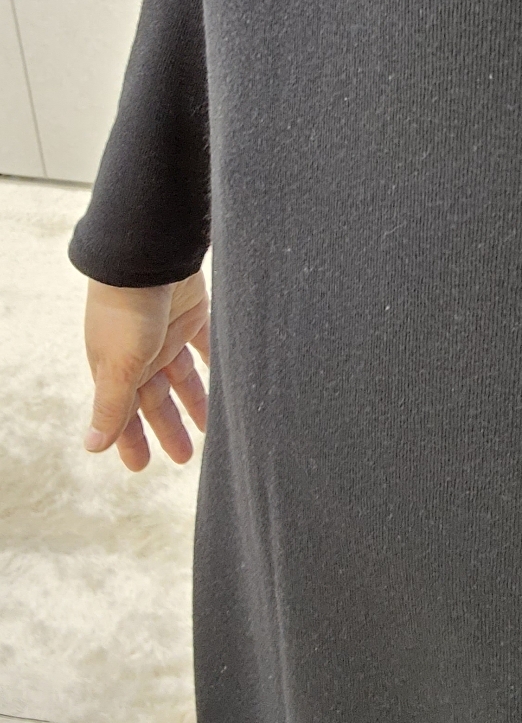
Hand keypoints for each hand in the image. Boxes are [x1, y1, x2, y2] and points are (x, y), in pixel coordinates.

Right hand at [81, 268, 210, 471]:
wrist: (148, 256)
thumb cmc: (126, 312)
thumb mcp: (117, 366)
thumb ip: (110, 407)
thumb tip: (92, 447)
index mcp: (116, 368)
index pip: (123, 413)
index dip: (131, 439)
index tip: (141, 467)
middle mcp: (140, 354)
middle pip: (155, 400)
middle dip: (168, 427)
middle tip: (184, 458)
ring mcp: (166, 334)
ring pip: (182, 376)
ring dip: (195, 401)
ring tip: (212, 428)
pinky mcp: (192, 313)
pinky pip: (207, 345)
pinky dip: (215, 362)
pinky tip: (229, 381)